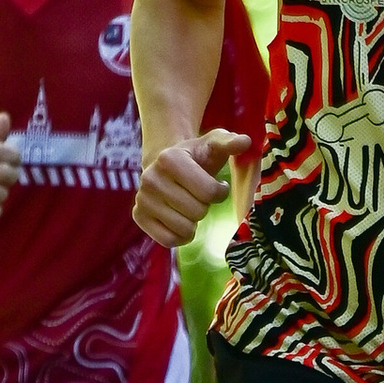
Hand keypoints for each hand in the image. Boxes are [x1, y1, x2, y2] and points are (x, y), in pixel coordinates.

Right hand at [133, 126, 250, 243]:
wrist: (168, 166)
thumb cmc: (197, 157)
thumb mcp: (214, 144)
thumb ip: (230, 142)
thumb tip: (245, 141)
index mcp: (169, 158)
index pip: (209, 192)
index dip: (219, 192)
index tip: (216, 185)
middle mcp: (150, 178)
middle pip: (197, 212)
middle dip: (205, 206)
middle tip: (198, 195)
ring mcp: (142, 198)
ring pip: (184, 229)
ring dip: (194, 222)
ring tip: (189, 205)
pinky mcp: (138, 216)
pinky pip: (169, 240)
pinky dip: (181, 236)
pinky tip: (181, 219)